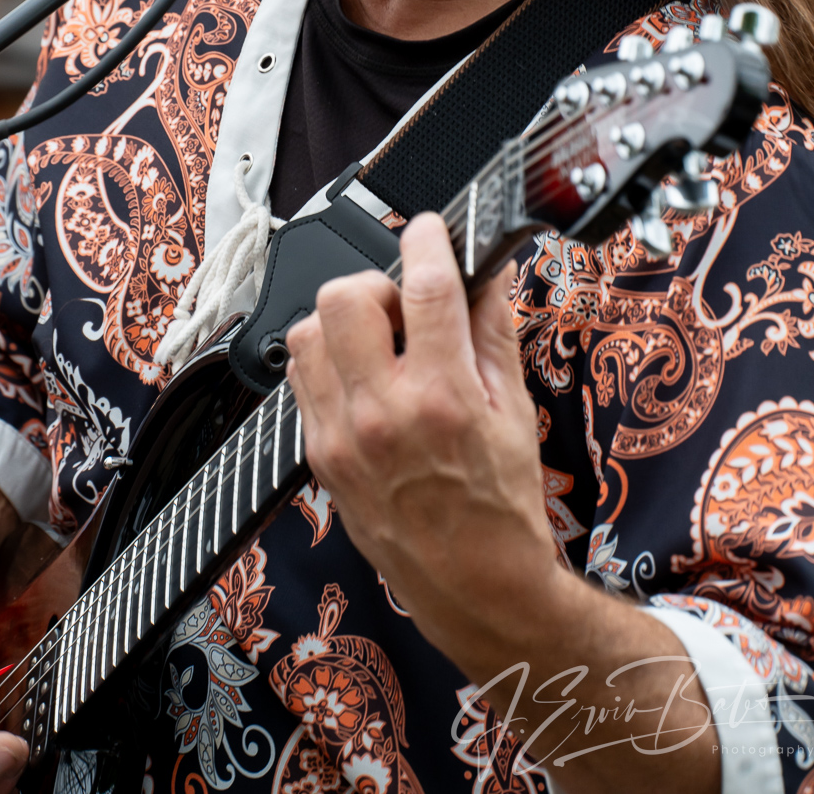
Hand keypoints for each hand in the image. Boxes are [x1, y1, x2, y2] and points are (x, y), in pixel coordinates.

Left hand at [286, 210, 558, 679]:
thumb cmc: (500, 503)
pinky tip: (362, 377)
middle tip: (403, 308)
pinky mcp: (317, 454)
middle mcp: (382, 414)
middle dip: (376, 283)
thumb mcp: (514, 409)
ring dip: (342, 321)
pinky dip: (327, 360)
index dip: (427, 241)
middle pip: (344, 297)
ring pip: (308, 332)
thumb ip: (493, 329)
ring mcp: (341, 435)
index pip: (424, 287)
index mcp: (442, 398)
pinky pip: (299, 377)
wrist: (473, 583)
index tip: (430, 229)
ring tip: (380, 344)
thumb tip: (487, 270)